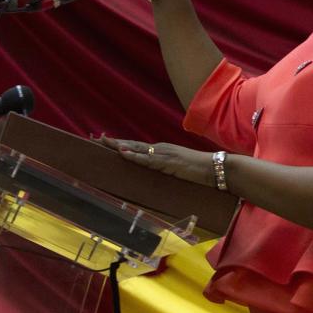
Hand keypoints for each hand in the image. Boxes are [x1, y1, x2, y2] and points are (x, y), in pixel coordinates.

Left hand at [97, 134, 213, 187]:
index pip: (136, 146)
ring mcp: (164, 153)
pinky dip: (134, 156)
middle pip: (132, 145)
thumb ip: (165, 169)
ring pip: (136, 149)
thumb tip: (153, 175)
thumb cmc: (199, 171)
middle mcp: (160, 148)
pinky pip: (147, 159)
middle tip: (95, 138)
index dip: (119, 144)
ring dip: (119, 146)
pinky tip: (123, 153)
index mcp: (161, 150)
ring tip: (103, 141)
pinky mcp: (168, 162)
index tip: (104, 141)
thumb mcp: (177, 169)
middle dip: (113, 142)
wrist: (216, 168)